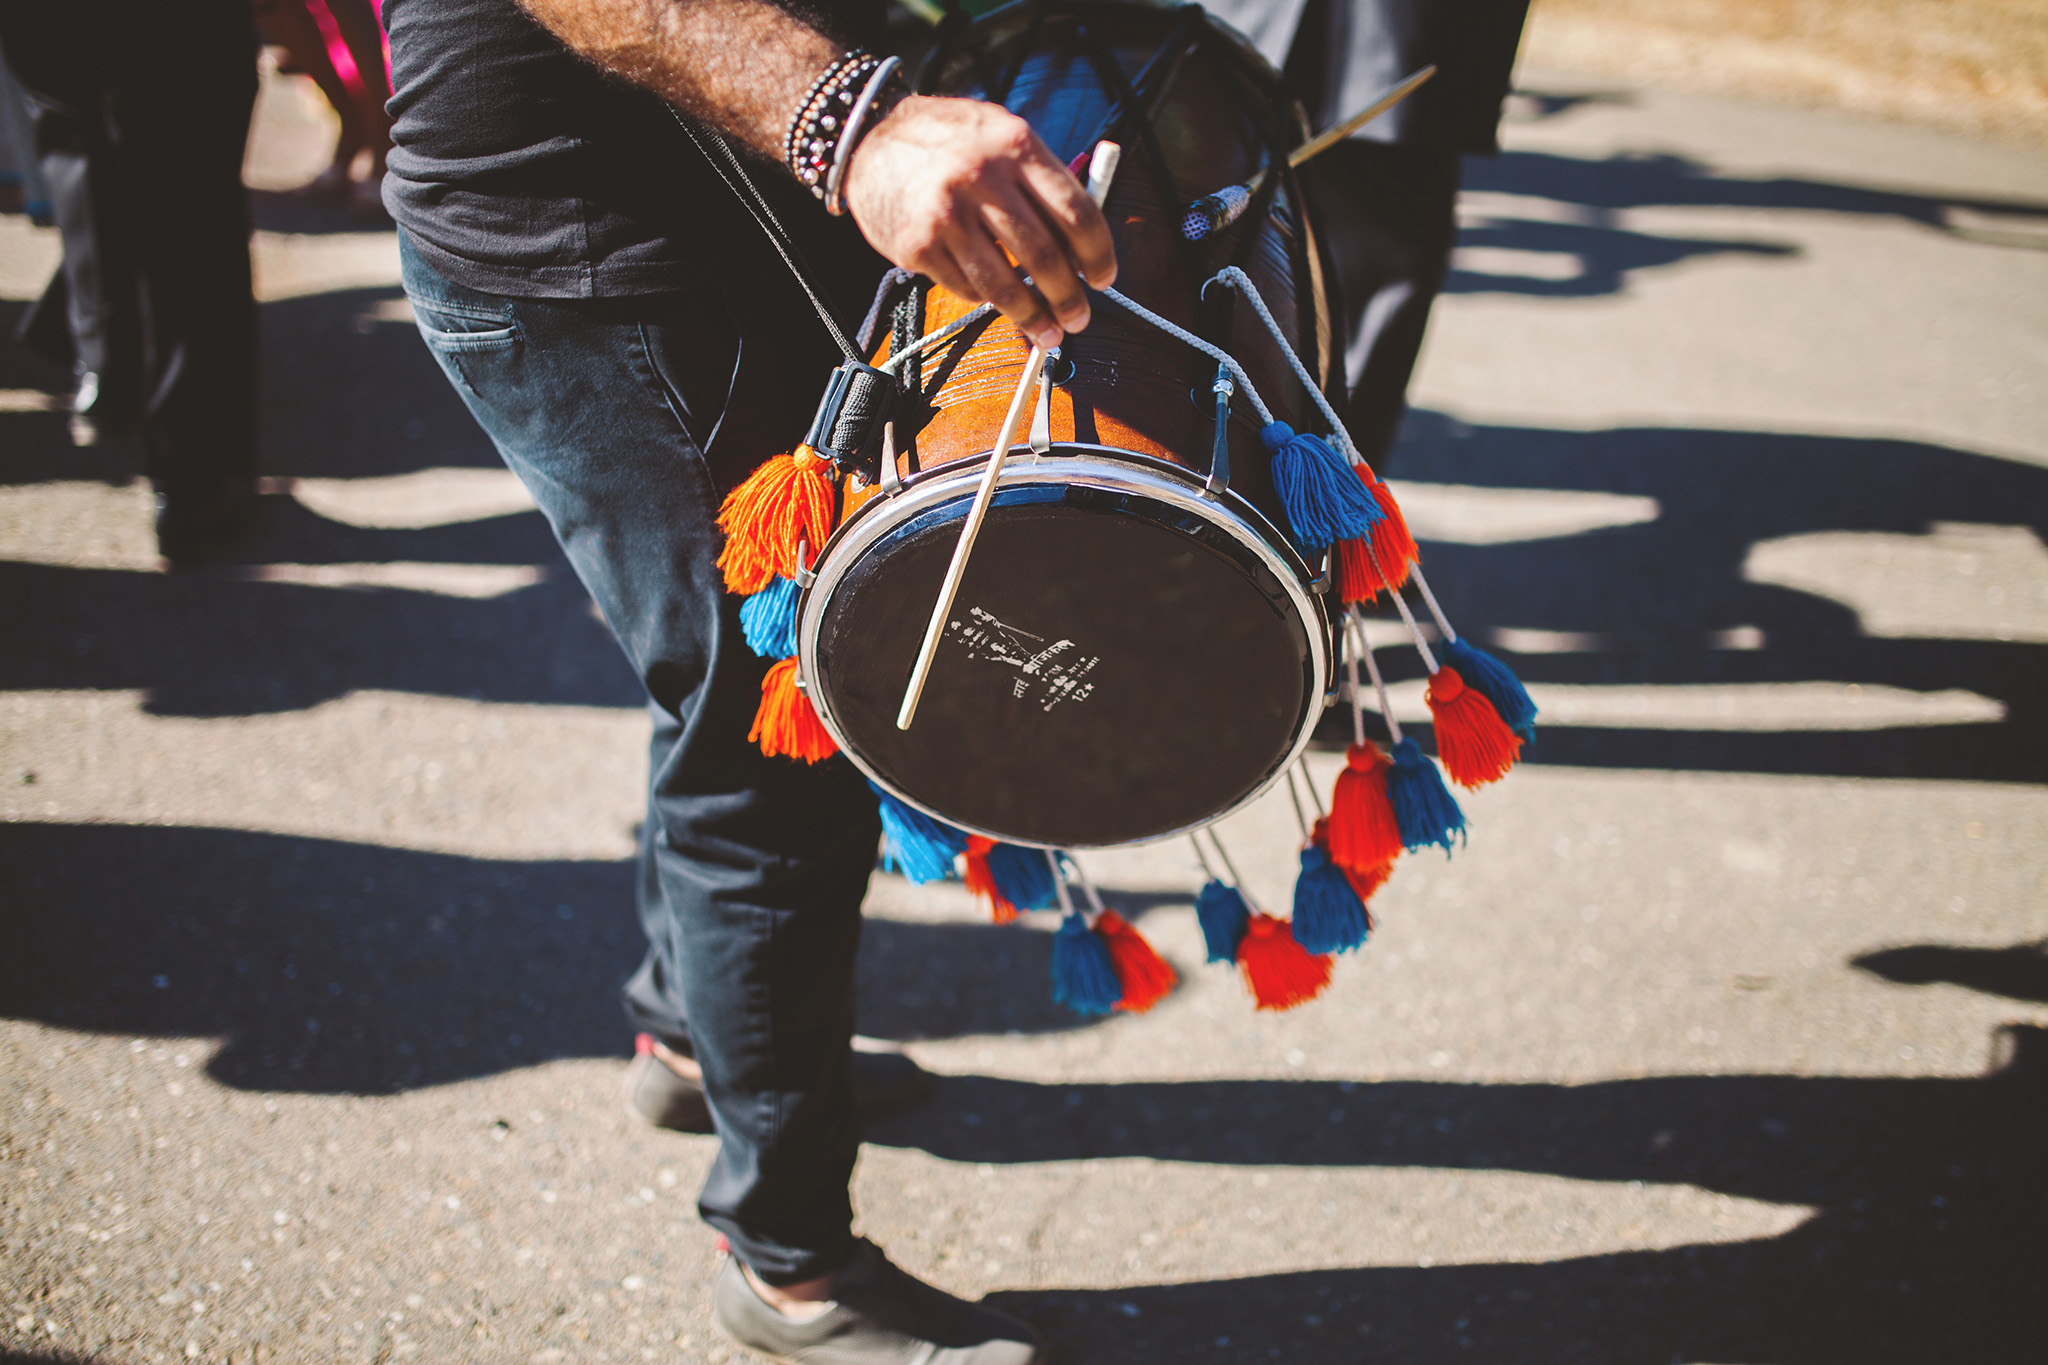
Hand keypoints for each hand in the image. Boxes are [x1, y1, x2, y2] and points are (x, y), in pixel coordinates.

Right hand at [842, 95, 1117, 349]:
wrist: (867, 137)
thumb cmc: (944, 139)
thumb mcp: (1000, 134)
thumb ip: (1040, 179)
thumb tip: (1082, 241)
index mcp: (1015, 146)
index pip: (1076, 212)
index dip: (1098, 254)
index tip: (1103, 278)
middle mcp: (982, 178)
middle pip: (1044, 256)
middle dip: (1069, 298)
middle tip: (1078, 317)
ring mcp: (947, 214)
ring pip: (1004, 285)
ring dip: (1032, 317)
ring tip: (1047, 332)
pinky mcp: (918, 245)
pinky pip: (965, 288)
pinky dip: (983, 299)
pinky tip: (991, 296)